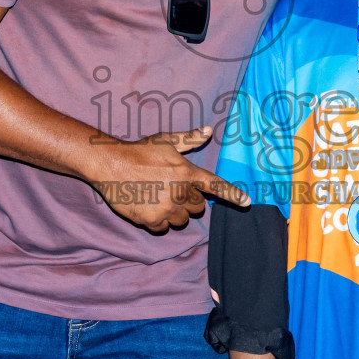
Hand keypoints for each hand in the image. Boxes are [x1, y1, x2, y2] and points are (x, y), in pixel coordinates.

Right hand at [90, 126, 249, 234]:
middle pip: (198, 208)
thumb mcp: (166, 141)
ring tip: (157, 197)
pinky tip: (148, 207)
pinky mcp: (151, 220)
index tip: (247, 201)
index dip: (233, 195)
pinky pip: (163, 228)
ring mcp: (166, 208)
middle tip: (171, 190)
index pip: (215, 185)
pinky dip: (158, 221)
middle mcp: (180, 192)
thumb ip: (189, 139)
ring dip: (174, 213)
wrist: (111, 165)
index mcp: (187, 172)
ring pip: (181, 220)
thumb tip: (208, 130)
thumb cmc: (140, 151)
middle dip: (188, 201)